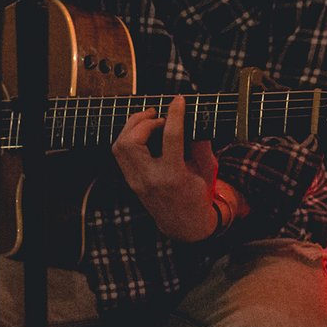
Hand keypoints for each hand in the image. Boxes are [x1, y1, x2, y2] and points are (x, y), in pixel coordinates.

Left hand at [111, 94, 219, 241]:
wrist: (183, 225)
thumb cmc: (198, 196)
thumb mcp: (207, 170)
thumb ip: (201, 144)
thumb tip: (193, 118)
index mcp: (173, 176)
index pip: (170, 137)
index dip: (175, 114)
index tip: (179, 100)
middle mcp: (150, 179)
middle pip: (132, 141)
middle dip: (144, 121)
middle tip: (160, 116)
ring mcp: (136, 181)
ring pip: (120, 145)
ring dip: (132, 127)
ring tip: (150, 120)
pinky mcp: (130, 180)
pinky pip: (120, 152)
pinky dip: (128, 136)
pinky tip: (143, 132)